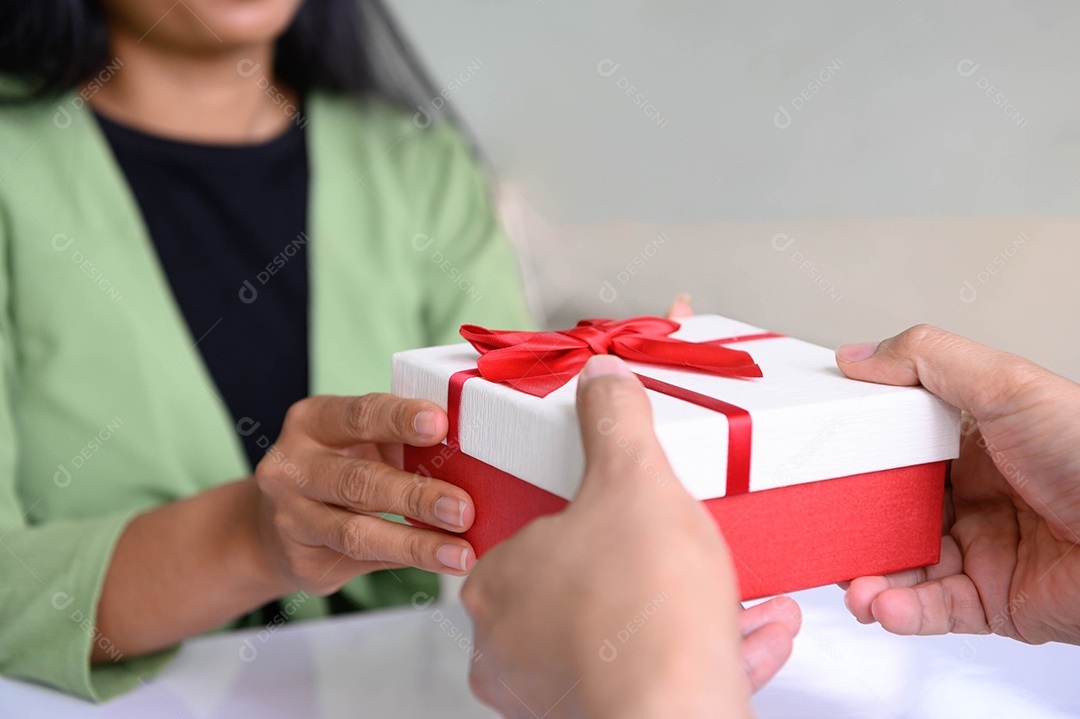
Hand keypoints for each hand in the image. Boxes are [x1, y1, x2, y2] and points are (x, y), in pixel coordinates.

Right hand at [253, 394, 477, 596]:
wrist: (275, 524)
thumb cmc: (341, 468)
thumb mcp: (360, 442)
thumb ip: (401, 444)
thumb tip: (472, 458)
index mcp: (313, 422)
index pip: (359, 415)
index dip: (400, 418)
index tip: (441, 424)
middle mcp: (293, 467)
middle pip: (359, 480)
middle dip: (416, 495)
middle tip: (463, 509)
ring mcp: (292, 517)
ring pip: (357, 532)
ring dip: (416, 543)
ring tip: (461, 553)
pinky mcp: (302, 560)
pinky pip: (362, 561)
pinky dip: (407, 561)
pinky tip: (442, 562)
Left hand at [463, 355, 800, 718]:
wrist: (678, 711)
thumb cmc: (641, 611)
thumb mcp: (634, 481)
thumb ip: (615, 423)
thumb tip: (602, 381)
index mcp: (499, 584)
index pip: (529, 535)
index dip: (584, 517)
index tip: (619, 510)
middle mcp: (513, 648)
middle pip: (582, 587)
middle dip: (647, 563)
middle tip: (679, 545)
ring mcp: (555, 694)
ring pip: (626, 638)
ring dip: (686, 608)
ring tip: (739, 589)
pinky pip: (659, 679)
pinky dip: (708, 652)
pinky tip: (758, 633)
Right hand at [836, 325, 1079, 643]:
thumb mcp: (1009, 385)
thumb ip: (928, 361)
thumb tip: (859, 355)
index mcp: (975, 443)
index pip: (896, 450)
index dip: (858, 460)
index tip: (820, 464)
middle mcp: (974, 497)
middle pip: (890, 512)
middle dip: (853, 527)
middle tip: (824, 530)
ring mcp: (982, 551)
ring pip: (902, 567)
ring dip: (870, 578)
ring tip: (853, 582)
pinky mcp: (993, 601)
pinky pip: (934, 610)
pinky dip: (902, 611)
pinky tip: (884, 603)